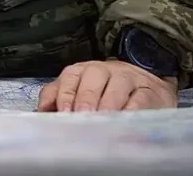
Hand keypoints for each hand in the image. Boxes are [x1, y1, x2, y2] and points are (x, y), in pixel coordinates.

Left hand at [37, 60, 177, 111]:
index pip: (70, 77)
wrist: (149, 88)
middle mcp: (106, 70)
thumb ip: (57, 98)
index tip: (62, 112)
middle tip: (81, 116)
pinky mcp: (151, 92)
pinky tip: (125, 122)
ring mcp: (129, 78)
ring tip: (101, 121)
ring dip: (108, 104)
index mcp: (84, 70)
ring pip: (118, 85)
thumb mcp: (80, 92)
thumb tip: (41, 111)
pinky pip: (141, 98)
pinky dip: (132, 110)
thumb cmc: (107, 93)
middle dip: (85, 97)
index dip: (65, 94)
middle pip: (93, 76)